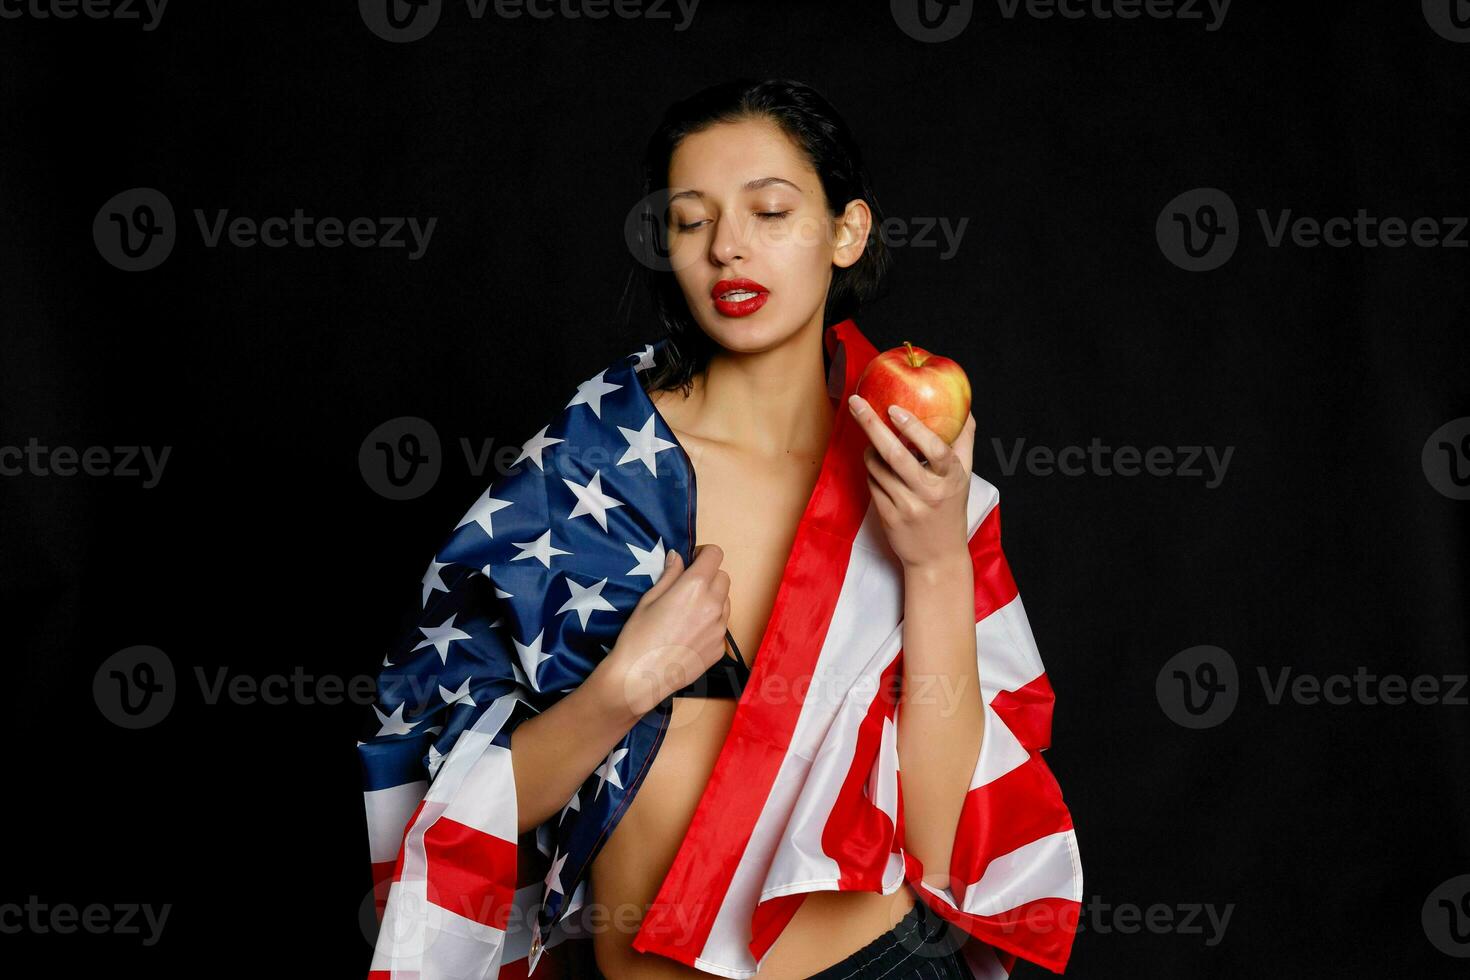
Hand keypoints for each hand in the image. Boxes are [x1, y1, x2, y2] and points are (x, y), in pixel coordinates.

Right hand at [602, 544, 731, 716]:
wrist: (640, 677)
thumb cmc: (638, 636)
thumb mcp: (649, 599)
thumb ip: (670, 575)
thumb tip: (677, 556)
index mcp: (695, 586)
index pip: (715, 555)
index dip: (704, 554)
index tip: (693, 561)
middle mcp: (714, 605)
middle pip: (723, 577)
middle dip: (709, 576)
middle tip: (688, 587)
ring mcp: (720, 629)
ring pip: (726, 602)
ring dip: (713, 599)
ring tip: (689, 613)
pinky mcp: (720, 648)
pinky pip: (722, 626)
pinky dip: (711, 623)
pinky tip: (689, 634)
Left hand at [847, 394, 975, 569]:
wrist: (937, 557)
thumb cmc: (950, 509)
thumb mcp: (964, 476)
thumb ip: (964, 441)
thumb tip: (965, 407)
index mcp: (951, 479)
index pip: (935, 449)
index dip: (914, 427)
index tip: (894, 409)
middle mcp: (929, 493)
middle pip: (895, 455)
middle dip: (872, 425)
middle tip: (856, 403)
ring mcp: (907, 507)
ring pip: (877, 468)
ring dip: (869, 450)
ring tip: (873, 444)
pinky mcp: (889, 518)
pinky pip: (871, 484)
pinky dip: (871, 471)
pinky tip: (877, 469)